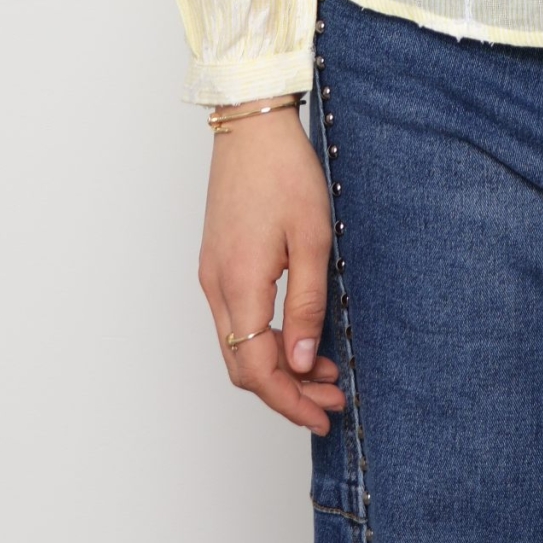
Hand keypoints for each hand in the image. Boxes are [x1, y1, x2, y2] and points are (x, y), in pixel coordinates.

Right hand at [197, 100, 347, 435]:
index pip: (258, 370)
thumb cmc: (285, 172)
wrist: (251, 125)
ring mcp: (212, 275)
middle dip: (287, 392)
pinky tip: (298, 334)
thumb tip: (301, 360)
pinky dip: (265, 340)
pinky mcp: (217, 263)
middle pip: (243, 367)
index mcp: (240, 284)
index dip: (290, 402)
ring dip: (278, 367)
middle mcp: (216, 287)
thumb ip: (307, 304)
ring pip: (238, 346)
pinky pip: (236, 320)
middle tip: (331, 398)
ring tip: (324, 370)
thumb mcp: (313, 238)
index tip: (323, 416)